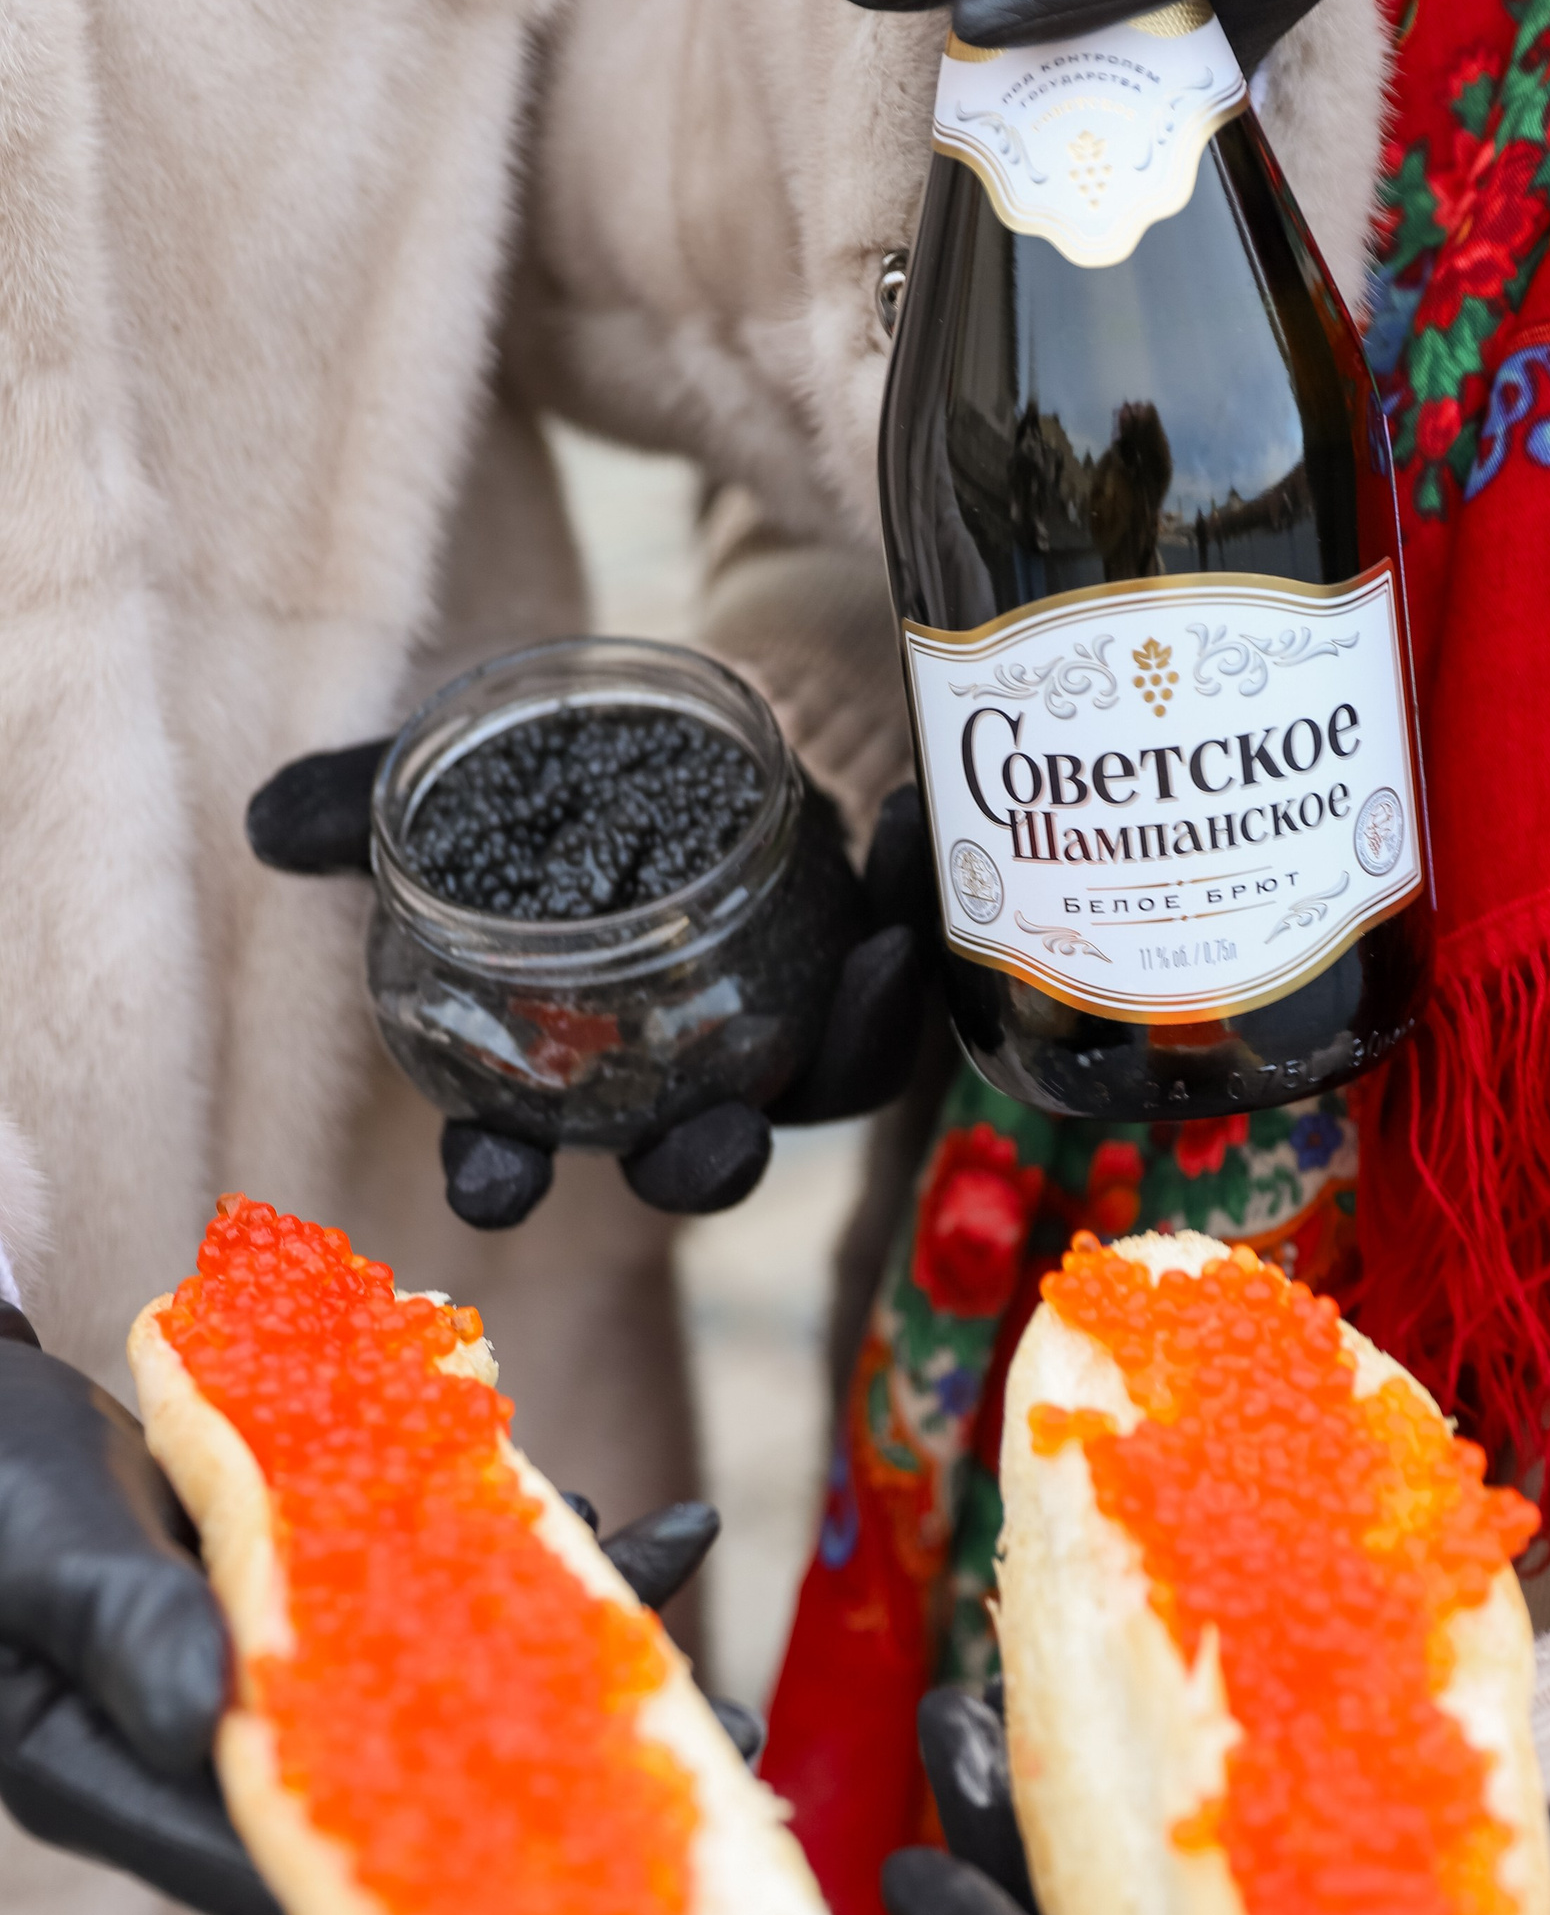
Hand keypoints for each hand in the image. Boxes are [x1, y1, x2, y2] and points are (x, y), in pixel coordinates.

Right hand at [0, 1385, 750, 1914]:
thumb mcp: (43, 1546)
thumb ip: (122, 1625)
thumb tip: (210, 1718)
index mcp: (135, 1775)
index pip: (298, 1864)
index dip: (437, 1882)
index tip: (580, 1879)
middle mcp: (221, 1741)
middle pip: (408, 1789)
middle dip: (563, 1782)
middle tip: (711, 1761)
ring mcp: (272, 1665)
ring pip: (439, 1689)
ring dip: (563, 1666)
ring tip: (692, 1665)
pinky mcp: (305, 1591)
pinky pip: (426, 1592)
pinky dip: (509, 1560)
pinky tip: (603, 1524)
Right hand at [247, 745, 929, 1227]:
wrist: (688, 727)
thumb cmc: (554, 788)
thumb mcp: (452, 785)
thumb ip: (362, 807)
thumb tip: (271, 822)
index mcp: (559, 1069)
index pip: (515, 1154)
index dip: (499, 1178)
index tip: (493, 1187)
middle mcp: (674, 1077)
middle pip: (688, 1162)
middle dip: (701, 1167)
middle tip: (717, 1137)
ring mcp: (776, 1034)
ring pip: (822, 1088)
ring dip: (855, 1042)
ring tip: (874, 962)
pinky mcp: (860, 971)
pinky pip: (900, 977)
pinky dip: (914, 911)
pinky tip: (908, 835)